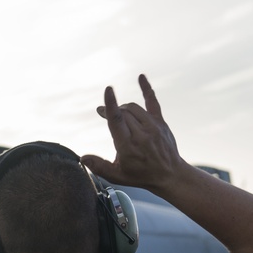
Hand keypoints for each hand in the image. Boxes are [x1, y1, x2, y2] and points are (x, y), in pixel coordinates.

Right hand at [80, 74, 184, 191]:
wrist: (170, 175)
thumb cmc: (140, 175)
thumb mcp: (117, 176)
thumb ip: (99, 166)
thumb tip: (82, 157)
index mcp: (128, 146)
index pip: (118, 121)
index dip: (111, 105)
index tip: (108, 90)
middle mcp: (141, 134)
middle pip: (123, 113)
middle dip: (110, 109)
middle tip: (102, 112)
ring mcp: (153, 126)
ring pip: (133, 108)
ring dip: (122, 108)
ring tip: (117, 114)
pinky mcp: (160, 122)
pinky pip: (153, 102)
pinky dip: (146, 89)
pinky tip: (140, 77)